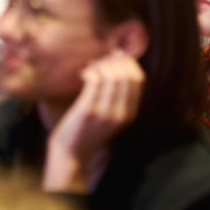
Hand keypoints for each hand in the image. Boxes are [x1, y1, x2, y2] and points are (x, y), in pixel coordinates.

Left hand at [43, 50, 143, 191]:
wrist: (71, 154)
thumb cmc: (87, 129)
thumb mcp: (111, 115)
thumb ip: (118, 96)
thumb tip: (119, 64)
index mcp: (130, 113)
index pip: (139, 78)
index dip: (128, 61)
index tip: (114, 55)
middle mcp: (121, 113)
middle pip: (127, 74)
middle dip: (113, 60)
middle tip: (98, 61)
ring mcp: (105, 112)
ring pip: (112, 75)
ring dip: (100, 64)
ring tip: (90, 67)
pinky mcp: (88, 110)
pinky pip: (95, 80)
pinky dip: (90, 71)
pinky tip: (83, 74)